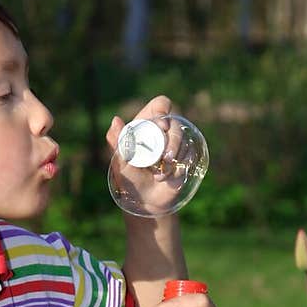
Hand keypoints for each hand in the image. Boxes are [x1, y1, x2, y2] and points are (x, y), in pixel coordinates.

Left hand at [107, 96, 185, 217]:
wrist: (145, 201)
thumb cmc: (130, 180)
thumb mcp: (120, 162)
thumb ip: (116, 142)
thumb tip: (116, 120)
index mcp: (146, 125)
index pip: (161, 105)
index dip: (163, 111)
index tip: (162, 126)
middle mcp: (163, 132)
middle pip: (176, 123)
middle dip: (172, 140)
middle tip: (165, 156)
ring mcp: (176, 144)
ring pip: (184, 140)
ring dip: (174, 157)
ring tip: (159, 175)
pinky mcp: (186, 158)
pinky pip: (190, 155)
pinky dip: (179, 167)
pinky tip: (167, 177)